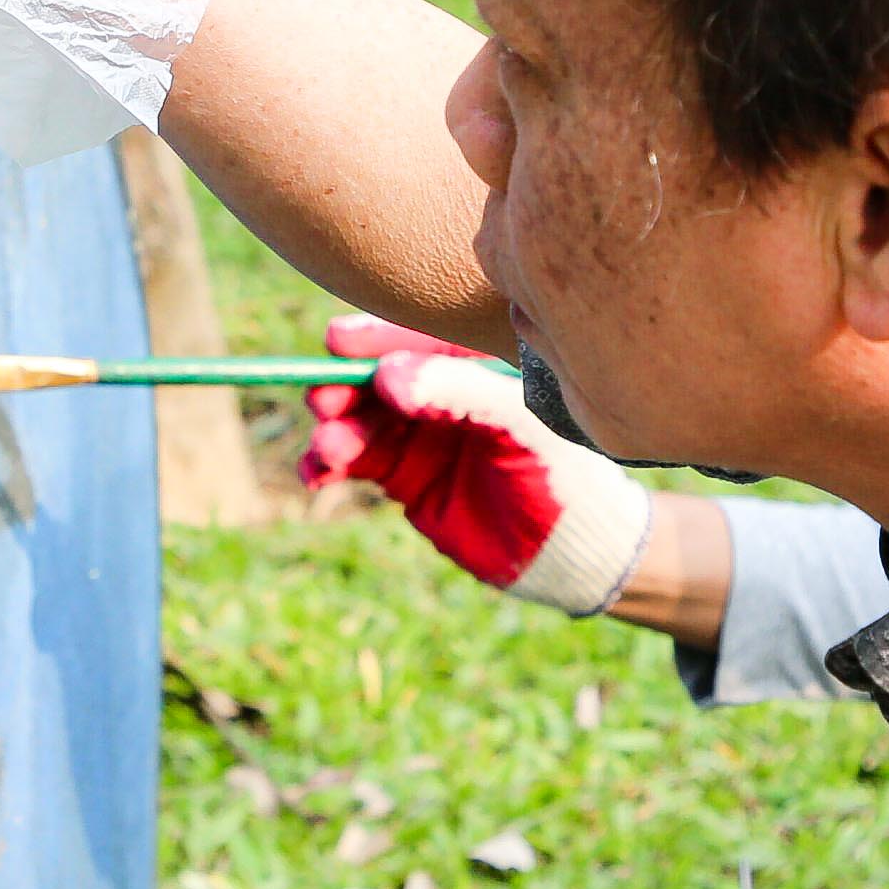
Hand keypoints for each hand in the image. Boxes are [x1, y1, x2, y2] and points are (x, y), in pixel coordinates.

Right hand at [302, 316, 655, 614]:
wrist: (572, 551)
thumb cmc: (563, 473)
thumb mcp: (519, 424)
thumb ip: (461, 393)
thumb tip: (387, 374)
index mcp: (477, 359)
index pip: (420, 337)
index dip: (376, 337)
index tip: (338, 341)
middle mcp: (443, 388)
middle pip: (378, 376)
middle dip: (345, 386)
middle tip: (324, 400)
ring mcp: (420, 430)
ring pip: (360, 418)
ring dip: (336, 430)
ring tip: (329, 450)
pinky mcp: (403, 475)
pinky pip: (354, 462)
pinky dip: (327, 465)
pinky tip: (315, 474)